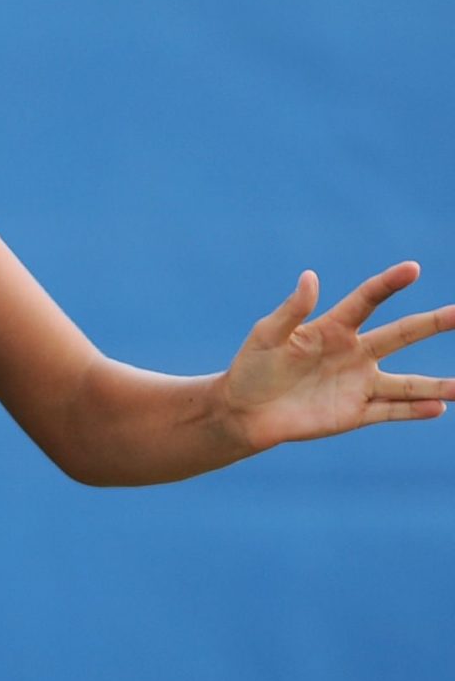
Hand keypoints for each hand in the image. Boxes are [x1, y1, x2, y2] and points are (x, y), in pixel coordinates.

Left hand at [220, 261, 454, 451]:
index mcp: (332, 328)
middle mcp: (354, 353)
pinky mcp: (355, 412)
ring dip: (437, 385)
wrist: (244, 411)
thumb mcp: (266, 334)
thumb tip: (310, 276)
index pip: (367, 300)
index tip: (413, 269)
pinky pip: (391, 411)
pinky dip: (414, 410)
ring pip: (406, 383)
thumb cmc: (253, 367)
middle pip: (401, 334)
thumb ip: (291, 310)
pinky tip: (438, 408)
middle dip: (433, 323)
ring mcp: (358, 383)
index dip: (388, 284)